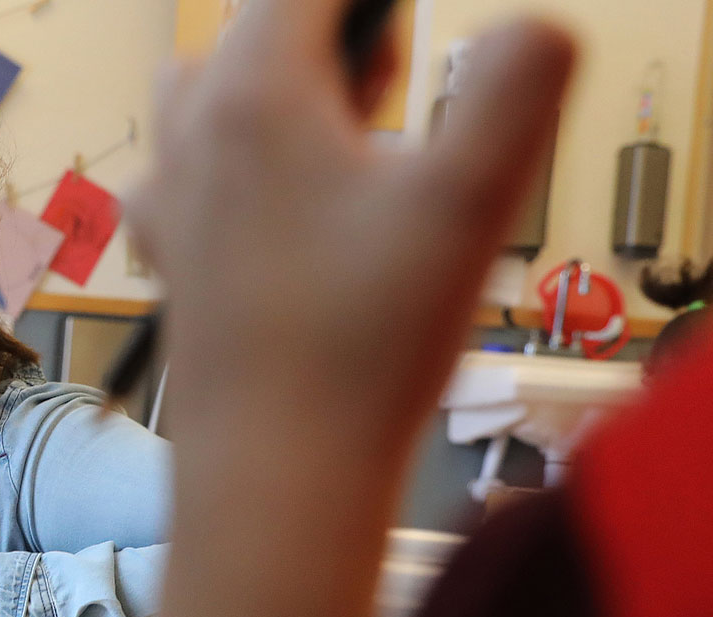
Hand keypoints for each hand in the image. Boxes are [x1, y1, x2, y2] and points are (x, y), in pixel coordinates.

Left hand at [132, 1, 575, 419]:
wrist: (275, 472)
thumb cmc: (366, 342)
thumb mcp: (471, 203)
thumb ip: (516, 92)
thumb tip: (542, 25)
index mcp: (254, 93)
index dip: (372, 0)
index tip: (415, 37)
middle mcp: (194, 132)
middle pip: (259, 29)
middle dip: (333, 39)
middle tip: (397, 93)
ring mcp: (170, 195)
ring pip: (213, 91)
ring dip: (282, 90)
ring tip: (356, 144)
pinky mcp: (170, 254)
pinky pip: (191, 166)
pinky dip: (240, 160)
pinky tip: (292, 211)